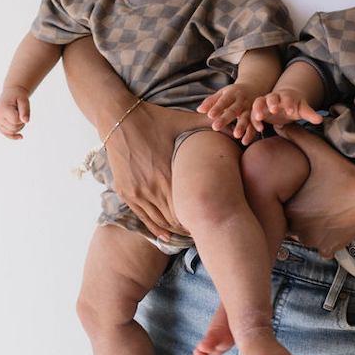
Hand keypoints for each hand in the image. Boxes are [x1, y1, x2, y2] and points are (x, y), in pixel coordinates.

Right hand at [0, 88, 30, 139]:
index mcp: (3, 110)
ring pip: (11, 132)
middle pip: (13, 128)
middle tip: (21, 112)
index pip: (15, 121)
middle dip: (21, 122)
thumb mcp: (24, 100)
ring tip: (19, 116)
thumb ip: (25, 110)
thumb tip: (26, 121)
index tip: (22, 109)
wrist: (11, 93)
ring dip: (19, 127)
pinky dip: (13, 136)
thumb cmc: (18, 96)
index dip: (22, 117)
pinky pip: (6, 134)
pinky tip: (20, 137)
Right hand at [105, 101, 204, 239]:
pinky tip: (166, 236)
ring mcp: (137, 191)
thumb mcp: (184, 120)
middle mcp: (152, 186)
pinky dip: (155, 228)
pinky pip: (143, 217)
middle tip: (204, 230)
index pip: (189, 205)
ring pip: (160, 221)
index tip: (214, 218)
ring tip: (188, 232)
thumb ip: (209, 125)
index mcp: (169, 173)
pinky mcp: (125, 192)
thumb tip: (235, 128)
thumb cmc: (156, 119)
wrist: (120, 118)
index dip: (202, 215)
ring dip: (174, 229)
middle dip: (190, 225)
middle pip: (175, 218)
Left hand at [198, 84, 258, 144]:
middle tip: (215, 127)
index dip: (217, 108)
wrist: (253, 89)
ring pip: (246, 118)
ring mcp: (250, 109)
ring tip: (236, 135)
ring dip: (241, 126)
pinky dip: (250, 134)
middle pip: (233, 110)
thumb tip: (199, 109)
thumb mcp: (222, 94)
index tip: (210, 115)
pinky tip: (245, 141)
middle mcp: (242, 101)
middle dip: (225, 119)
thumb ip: (211, 101)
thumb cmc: (232, 94)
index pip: (223, 101)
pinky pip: (253, 126)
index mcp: (232, 94)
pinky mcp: (256, 117)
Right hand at [251, 90, 323, 130]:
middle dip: (271, 103)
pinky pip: (253, 114)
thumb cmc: (294, 105)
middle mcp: (273, 97)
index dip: (288, 103)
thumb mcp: (302, 109)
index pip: (287, 98)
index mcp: (286, 96)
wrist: (284, 104)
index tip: (291, 111)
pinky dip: (254, 120)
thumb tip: (320, 119)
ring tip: (259, 118)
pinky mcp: (258, 111)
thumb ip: (310, 114)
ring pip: (258, 103)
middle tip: (273, 110)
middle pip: (270, 97)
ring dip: (257, 110)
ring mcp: (264, 103)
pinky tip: (258, 129)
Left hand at [277, 124, 354, 257]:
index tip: (296, 191)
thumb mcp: (318, 151)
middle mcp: (297, 229)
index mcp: (289, 207)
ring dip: (309, 227)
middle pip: (290, 223)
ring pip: (304, 236)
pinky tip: (332, 226)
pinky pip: (321, 247)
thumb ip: (296, 136)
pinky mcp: (329, 249)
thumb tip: (280, 125)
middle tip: (310, 201)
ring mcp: (313, 241)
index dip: (286, 198)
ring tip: (322, 212)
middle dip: (297, 214)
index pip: (278, 206)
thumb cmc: (343, 173)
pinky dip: (325, 239)